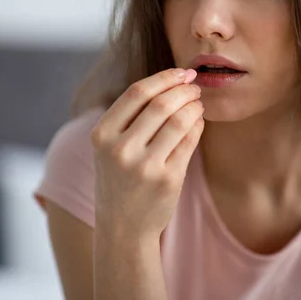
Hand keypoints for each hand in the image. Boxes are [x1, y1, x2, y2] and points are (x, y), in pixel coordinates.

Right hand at [91, 68, 202, 238]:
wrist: (123, 227)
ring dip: (194, 106)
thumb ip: (130, 117)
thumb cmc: (120, 179)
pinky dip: (198, 125)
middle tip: (195, 87)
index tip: (181, 72)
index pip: (137, 93)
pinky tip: (198, 121)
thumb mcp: (109, 147)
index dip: (164, 77)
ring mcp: (145, 166)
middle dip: (183, 90)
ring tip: (198, 103)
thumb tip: (173, 80)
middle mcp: (121, 149)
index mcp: (102, 135)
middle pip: (160, 104)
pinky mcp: (168, 179)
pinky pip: (190, 141)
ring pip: (179, 121)